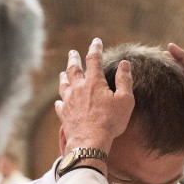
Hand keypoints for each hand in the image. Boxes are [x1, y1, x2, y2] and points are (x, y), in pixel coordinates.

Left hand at [56, 38, 134, 157]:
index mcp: (94, 83)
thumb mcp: (125, 100)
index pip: (94, 60)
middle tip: (72, 53)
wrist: (89, 141)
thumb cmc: (110, 121)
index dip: (95, 49)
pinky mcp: (64, 115)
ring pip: (64, 85)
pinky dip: (60, 101)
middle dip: (74, 59)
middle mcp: (79, 89)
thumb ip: (124, 80)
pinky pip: (59, 105)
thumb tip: (125, 64)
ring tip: (63, 73)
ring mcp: (69, 101)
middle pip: (74, 69)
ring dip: (64, 77)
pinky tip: (59, 102)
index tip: (96, 42)